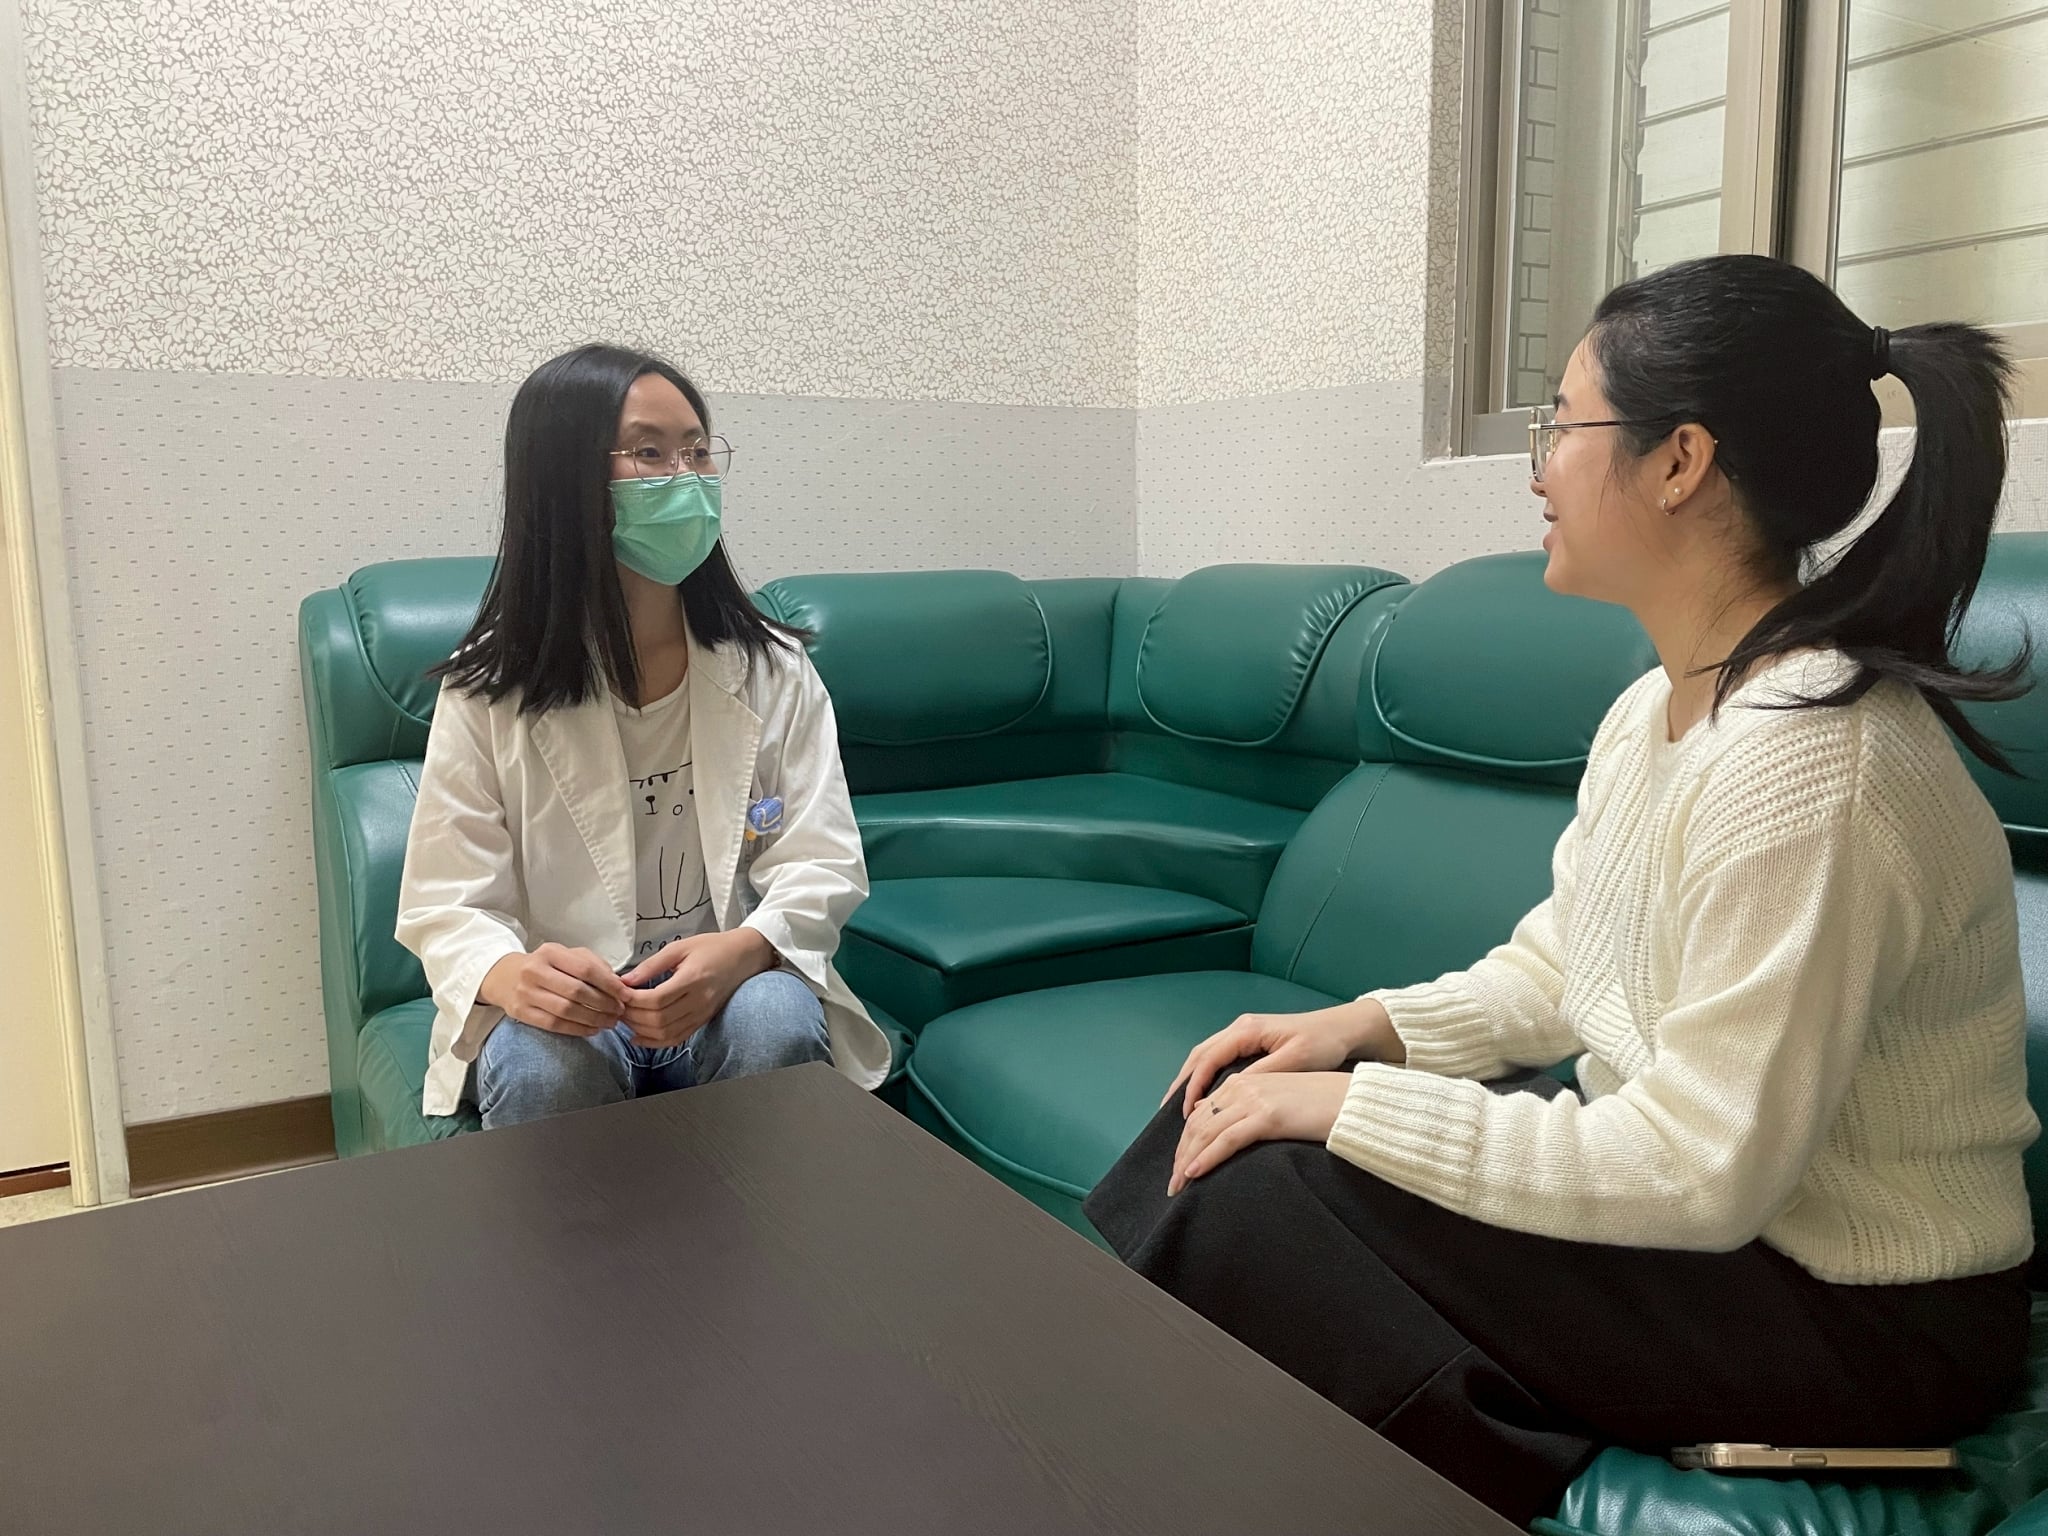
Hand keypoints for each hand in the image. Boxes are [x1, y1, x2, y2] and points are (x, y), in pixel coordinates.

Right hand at [478, 944, 630, 1037]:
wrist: (505, 977)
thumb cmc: (545, 966)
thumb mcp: (566, 955)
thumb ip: (593, 964)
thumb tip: (618, 984)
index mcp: (550, 952)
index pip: (585, 969)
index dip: (609, 984)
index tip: (625, 995)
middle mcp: (535, 971)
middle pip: (576, 992)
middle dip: (603, 1004)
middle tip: (619, 1011)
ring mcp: (525, 993)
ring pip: (566, 1011)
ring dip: (593, 1019)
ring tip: (610, 1022)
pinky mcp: (521, 1012)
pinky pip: (554, 1025)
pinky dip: (577, 1029)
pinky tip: (592, 1029)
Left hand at [618, 929, 775, 1048]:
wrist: (743, 956)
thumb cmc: (712, 947)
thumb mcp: (680, 947)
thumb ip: (651, 965)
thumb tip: (625, 980)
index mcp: (693, 979)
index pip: (656, 1000)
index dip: (633, 1001)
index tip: (620, 994)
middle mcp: (699, 1000)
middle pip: (658, 1020)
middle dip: (633, 1017)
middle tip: (618, 1007)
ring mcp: (702, 1013)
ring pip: (666, 1033)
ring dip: (641, 1031)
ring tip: (626, 1020)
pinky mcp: (703, 1020)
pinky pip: (677, 1038)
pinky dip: (655, 1042)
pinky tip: (639, 1037)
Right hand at [1165, 998, 1402, 1117]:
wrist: (1345, 1029)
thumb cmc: (1323, 1044)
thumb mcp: (1293, 1061)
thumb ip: (1261, 1076)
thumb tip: (1228, 1093)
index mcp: (1246, 1031)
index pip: (1208, 1060)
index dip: (1193, 1087)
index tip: (1185, 1114)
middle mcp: (1239, 1029)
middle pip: (1199, 1056)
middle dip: (1181, 1084)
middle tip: (1166, 1113)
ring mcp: (1243, 1034)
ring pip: (1205, 1057)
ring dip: (1189, 1081)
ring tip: (1176, 1108)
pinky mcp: (1251, 1042)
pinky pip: (1217, 1059)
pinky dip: (1203, 1077)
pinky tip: (1201, 1096)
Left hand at [1169, 1071, 1351, 1195]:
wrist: (1354, 1101)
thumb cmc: (1322, 1106)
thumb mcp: (1280, 1103)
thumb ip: (1252, 1111)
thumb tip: (1227, 1131)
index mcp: (1244, 1082)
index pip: (1202, 1113)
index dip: (1187, 1140)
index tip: (1180, 1165)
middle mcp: (1243, 1087)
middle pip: (1199, 1123)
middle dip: (1181, 1154)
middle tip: (1173, 1183)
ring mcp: (1254, 1100)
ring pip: (1207, 1132)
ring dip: (1187, 1161)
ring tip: (1177, 1185)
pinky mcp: (1268, 1116)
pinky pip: (1227, 1140)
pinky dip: (1206, 1158)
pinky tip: (1194, 1173)